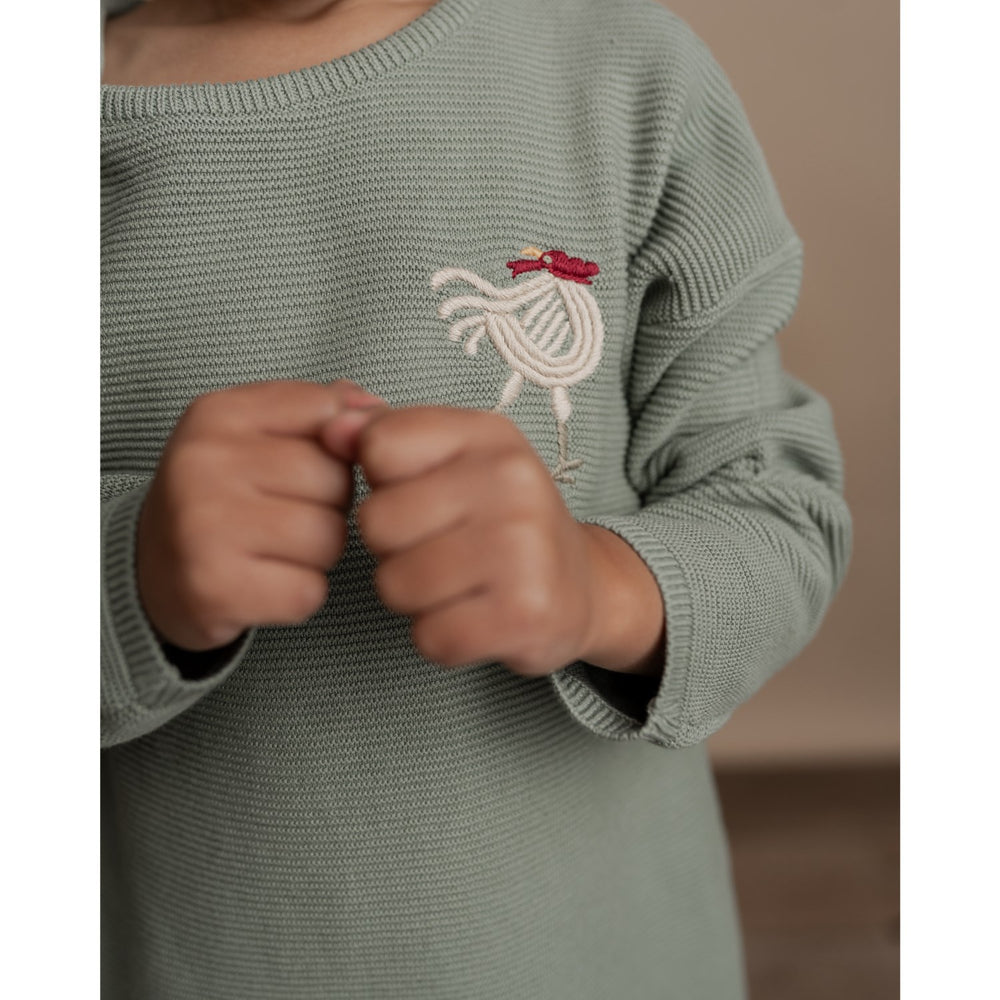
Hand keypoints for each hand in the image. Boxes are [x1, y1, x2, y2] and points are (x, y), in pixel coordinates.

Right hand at [136, 378, 384, 651]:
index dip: (338, 448)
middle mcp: (204, 463)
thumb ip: (320, 409)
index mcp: (219, 413)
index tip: (306, 466)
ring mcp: (204, 527)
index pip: (330, 414)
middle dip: (330, 505)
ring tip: (275, 549)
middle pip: (336, 481)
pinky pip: (309, 592)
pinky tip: (265, 583)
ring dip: (319, 553)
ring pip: (330, 538)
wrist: (153, 569)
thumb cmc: (225, 494)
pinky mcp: (213, 588)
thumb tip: (375, 409)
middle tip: (283, 515)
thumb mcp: (257, 433)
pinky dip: (299, 595)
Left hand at [321, 405, 600, 677]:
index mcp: (488, 434)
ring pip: (395, 585)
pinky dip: (441, 638)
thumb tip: (331, 430)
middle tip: (440, 550)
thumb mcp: (454, 461)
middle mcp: (512, 481)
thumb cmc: (500, 519)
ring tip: (456, 585)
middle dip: (392, 549)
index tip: (422, 496)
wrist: (584, 585)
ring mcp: (523, 548)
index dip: (382, 483)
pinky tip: (473, 619)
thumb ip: (387, 436)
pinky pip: (430, 637)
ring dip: (413, 598)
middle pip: (376, 522)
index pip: (379, 446)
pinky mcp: (524, 614)